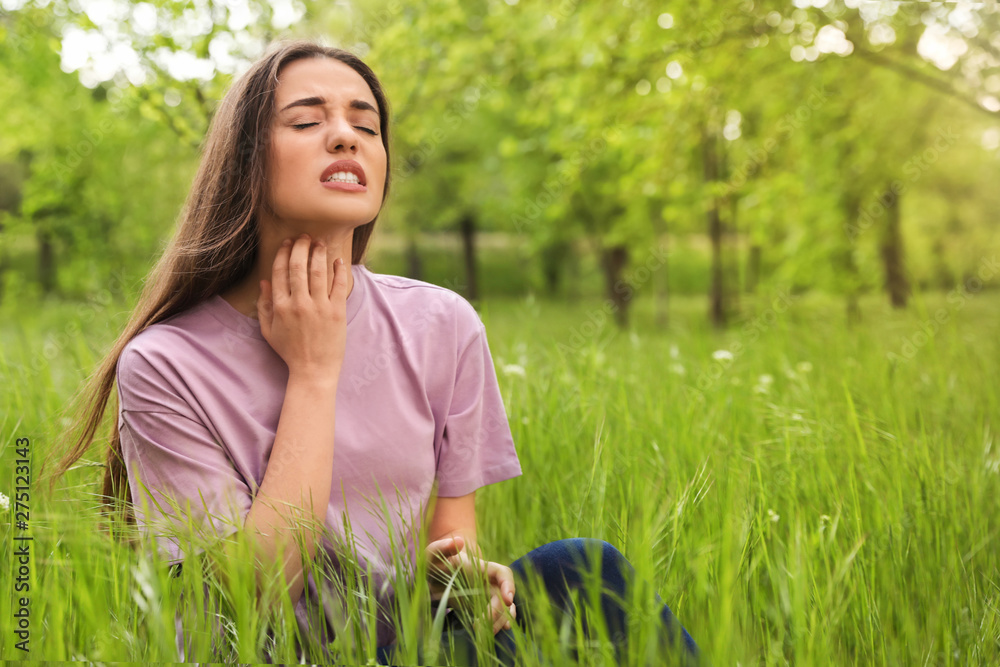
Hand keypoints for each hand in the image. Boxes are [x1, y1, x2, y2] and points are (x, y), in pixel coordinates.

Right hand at [257, 234, 348, 381]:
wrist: (313, 370)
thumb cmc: (290, 352)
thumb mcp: (269, 331)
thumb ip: (264, 306)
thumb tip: (264, 281)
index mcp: (280, 307)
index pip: (280, 272)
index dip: (283, 253)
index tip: (287, 243)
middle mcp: (299, 304)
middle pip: (298, 266)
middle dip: (300, 247)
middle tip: (304, 236)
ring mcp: (319, 307)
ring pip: (318, 271)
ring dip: (318, 253)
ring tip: (320, 243)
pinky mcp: (337, 312)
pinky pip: (338, 285)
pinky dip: (339, 270)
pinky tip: (337, 260)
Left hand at [426, 535, 516, 634]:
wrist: (434, 576)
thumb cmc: (435, 562)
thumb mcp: (432, 553)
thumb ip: (442, 546)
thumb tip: (460, 541)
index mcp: (481, 568)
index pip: (503, 573)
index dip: (509, 585)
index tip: (508, 599)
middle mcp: (488, 583)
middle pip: (504, 599)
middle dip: (498, 614)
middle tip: (479, 628)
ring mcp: (486, 597)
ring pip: (503, 611)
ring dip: (497, 624)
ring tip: (481, 636)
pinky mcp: (481, 609)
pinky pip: (496, 619)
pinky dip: (496, 627)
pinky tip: (489, 635)